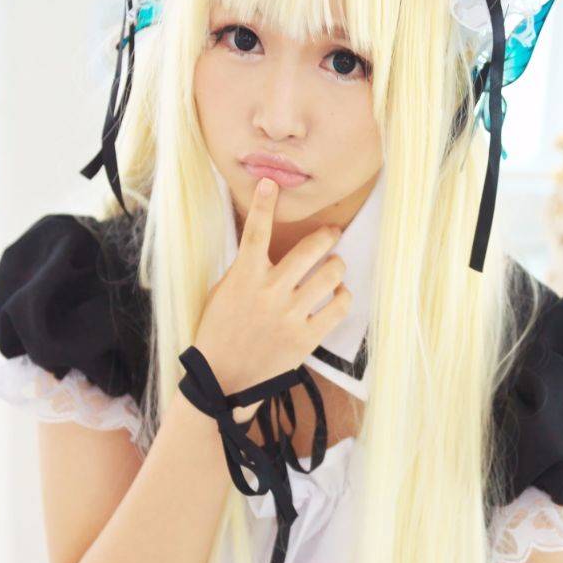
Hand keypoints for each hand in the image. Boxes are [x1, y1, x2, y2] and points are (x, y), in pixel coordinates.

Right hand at [193, 177, 352, 415]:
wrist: (224, 379)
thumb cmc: (219, 332)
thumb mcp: (221, 294)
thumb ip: (244, 270)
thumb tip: (265, 251)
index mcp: (244, 277)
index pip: (255, 233)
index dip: (263, 205)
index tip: (271, 183)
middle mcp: (269, 292)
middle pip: (310, 249)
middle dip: (327, 235)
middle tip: (331, 233)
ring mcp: (290, 314)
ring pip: (331, 274)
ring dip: (336, 266)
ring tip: (334, 268)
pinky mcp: (306, 337)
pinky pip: (339, 307)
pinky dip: (343, 296)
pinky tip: (338, 296)